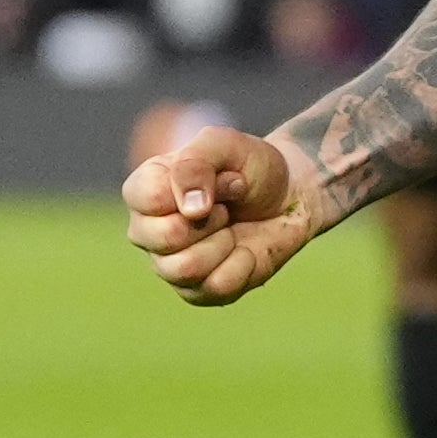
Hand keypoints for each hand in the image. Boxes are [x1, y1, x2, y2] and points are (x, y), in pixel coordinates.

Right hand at [121, 124, 319, 304]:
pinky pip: (216, 288)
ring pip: (185, 269)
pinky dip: (242, 265)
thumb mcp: (225, 146)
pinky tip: (245, 250)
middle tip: (226, 206)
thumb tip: (189, 211)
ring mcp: (170, 264)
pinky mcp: (198, 291)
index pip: (146, 198)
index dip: (190, 188)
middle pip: (164, 238)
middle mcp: (148, 231)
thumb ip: (196, 165)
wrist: (291, 197)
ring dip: (224, 243)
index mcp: (145, 190)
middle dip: (210, 218)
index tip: (219, 176)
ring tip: (233, 228)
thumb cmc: (251, 167)